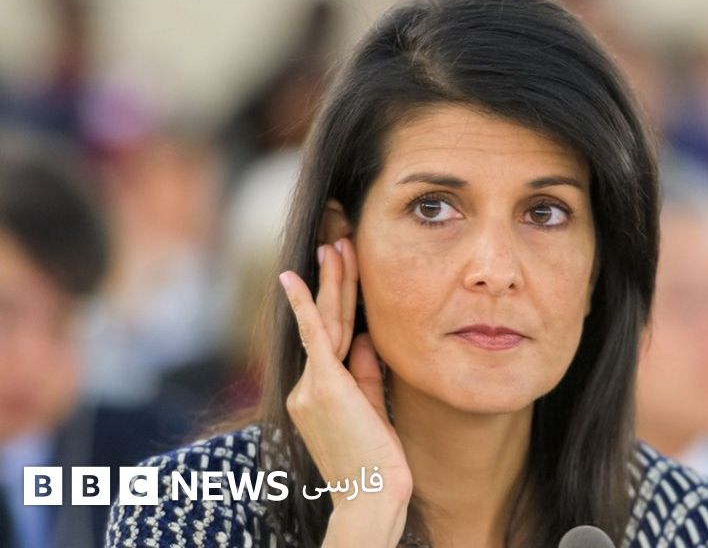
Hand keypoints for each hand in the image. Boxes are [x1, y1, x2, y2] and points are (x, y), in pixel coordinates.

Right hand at [279, 238, 411, 545]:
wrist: (371, 497)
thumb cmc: (377, 463)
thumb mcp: (372, 408)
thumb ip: (366, 372)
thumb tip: (367, 337)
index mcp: (318, 394)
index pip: (332, 339)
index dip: (337, 303)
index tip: (342, 272)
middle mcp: (307, 387)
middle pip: (325, 324)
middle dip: (332, 282)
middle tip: (336, 243)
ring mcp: (311, 386)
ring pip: (326, 324)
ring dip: (333, 283)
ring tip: (336, 246)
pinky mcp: (323, 386)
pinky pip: (315, 336)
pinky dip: (306, 305)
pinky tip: (296, 278)